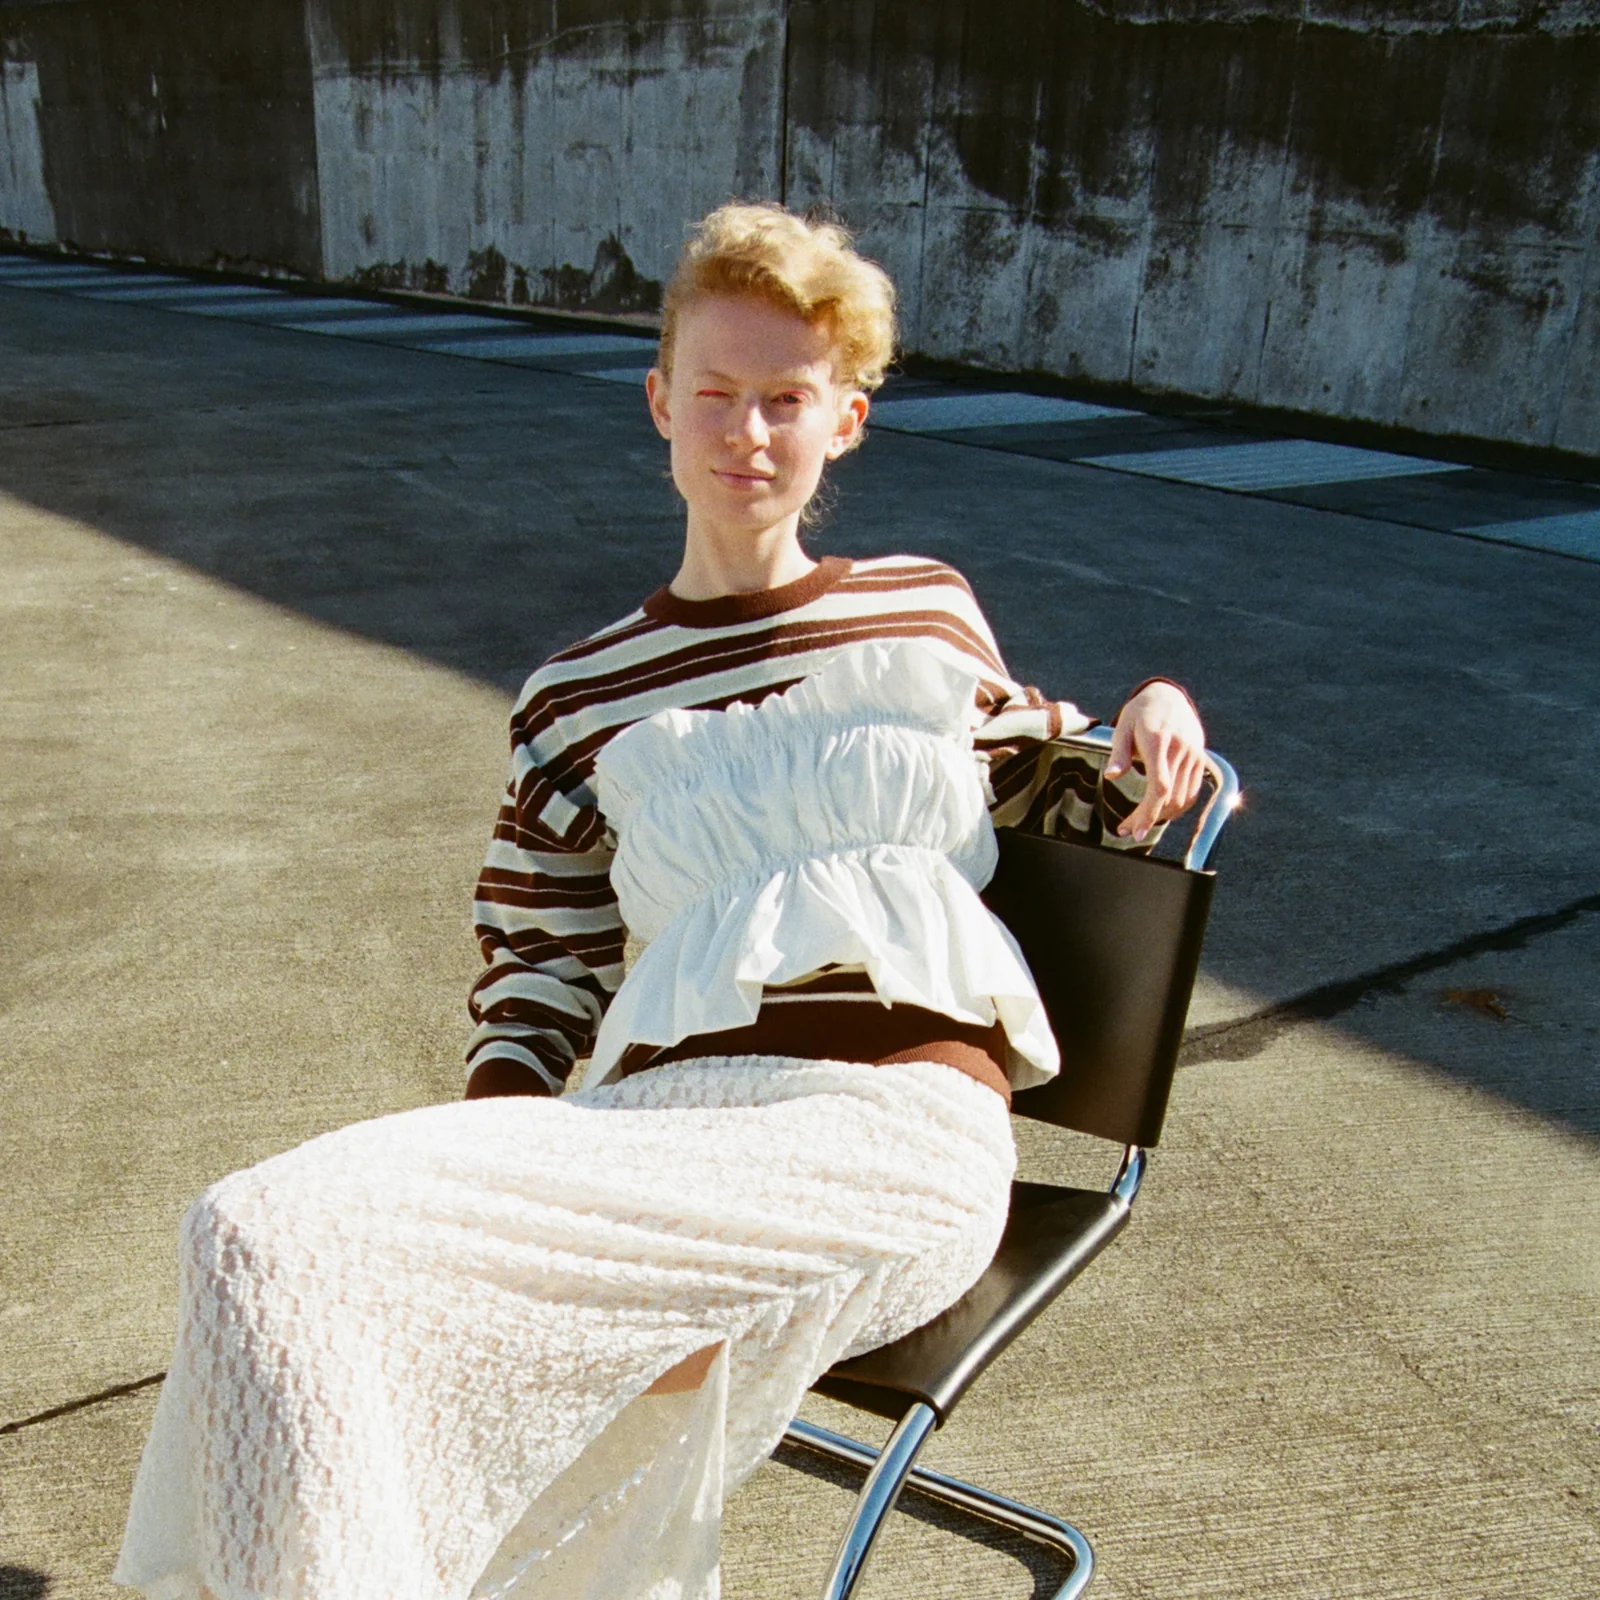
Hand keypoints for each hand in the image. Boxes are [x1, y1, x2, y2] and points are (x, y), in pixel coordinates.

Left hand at [1105, 681, 1206, 840]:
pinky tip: (1159, 810)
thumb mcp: (1122, 727)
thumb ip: (1119, 753)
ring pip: (1183, 799)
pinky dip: (1177, 807)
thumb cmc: (1140, 713)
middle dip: (1149, 819)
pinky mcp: (1201, 759)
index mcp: (1159, 742)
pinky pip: (1192, 792)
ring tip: (1140, 821)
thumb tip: (1111, 776)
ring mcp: (1194, 755)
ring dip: (1163, 816)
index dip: (1149, 813)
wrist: (1168, 696)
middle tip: (1128, 829)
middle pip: (1170, 798)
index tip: (1135, 831)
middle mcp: (1181, 750)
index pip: (1159, 787)